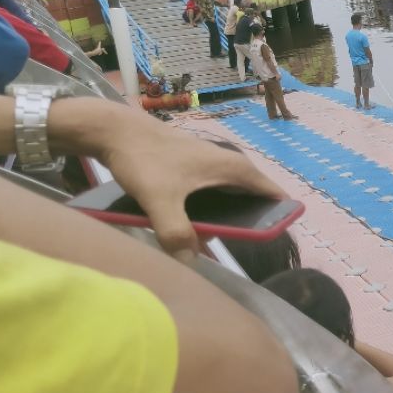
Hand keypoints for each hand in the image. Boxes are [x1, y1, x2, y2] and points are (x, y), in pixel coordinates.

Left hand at [80, 101, 284, 258]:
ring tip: (200, 239)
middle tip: (223, 247)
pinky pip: (211, 193)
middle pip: (250, 201)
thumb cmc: (144, 159)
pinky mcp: (196, 167)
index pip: (274, 196)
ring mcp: (213, 165)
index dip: (277, 219)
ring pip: (228, 198)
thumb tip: (190, 262)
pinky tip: (185, 223)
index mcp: (235, 169)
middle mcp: (230, 165)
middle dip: (242, 226)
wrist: (114, 131)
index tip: (268, 242)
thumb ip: (175, 232)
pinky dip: (205, 210)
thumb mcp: (159, 199)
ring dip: (220, 220)